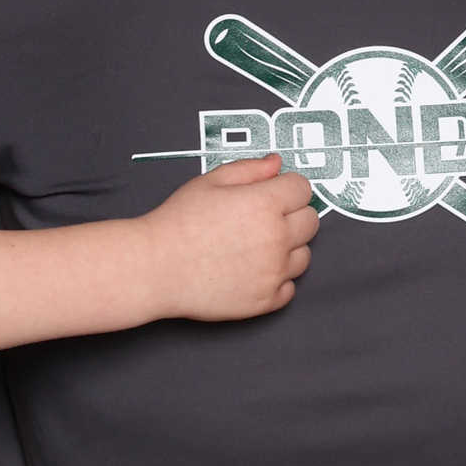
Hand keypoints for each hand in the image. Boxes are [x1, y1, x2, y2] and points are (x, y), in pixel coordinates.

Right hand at [145, 156, 318, 320]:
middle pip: (310, 222)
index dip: (287, 188)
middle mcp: (276, 238)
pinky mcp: (266, 301)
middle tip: (262, 219)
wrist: (155, 268)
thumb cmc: (177, 223)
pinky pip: (289, 288)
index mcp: (265, 204)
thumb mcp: (210, 182)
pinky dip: (277, 280)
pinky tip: (253, 271)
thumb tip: (276, 164)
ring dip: (287, 249)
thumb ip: (249, 170)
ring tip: (255, 247)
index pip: (303, 189)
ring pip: (303, 256)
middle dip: (292, 216)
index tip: (273, 193)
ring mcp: (274, 272)